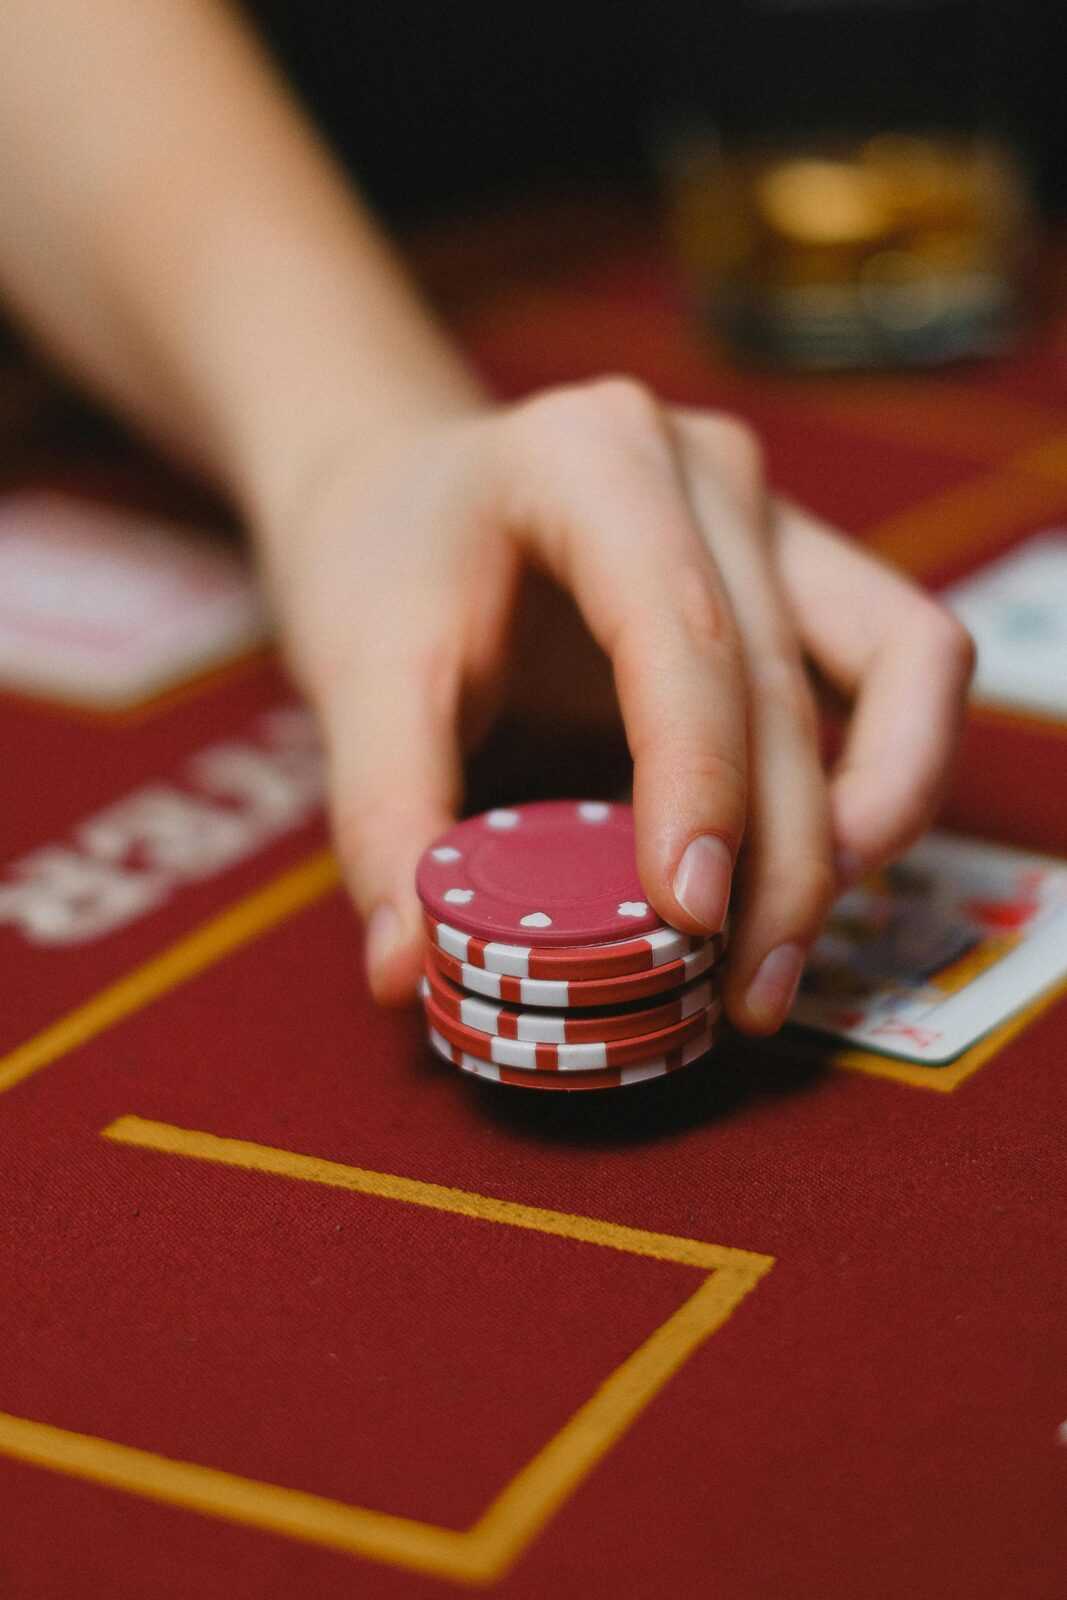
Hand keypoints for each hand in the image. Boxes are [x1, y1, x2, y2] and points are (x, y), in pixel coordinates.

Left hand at [262, 378, 973, 1032]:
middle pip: (785, 678)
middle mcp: (706, 470)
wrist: (402, 496)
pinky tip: (827, 866)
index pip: (680, 631)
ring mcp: (770, 513)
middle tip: (741, 994)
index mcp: (589, 458)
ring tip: (790, 945)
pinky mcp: (801, 569)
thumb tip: (403, 975)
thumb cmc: (379, 570)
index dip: (699, 780)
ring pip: (899, 662)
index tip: (690, 917)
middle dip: (785, 857)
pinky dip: (890, 770)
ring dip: (872, 817)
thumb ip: (383, 815)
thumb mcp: (357, 676)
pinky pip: (907, 662)